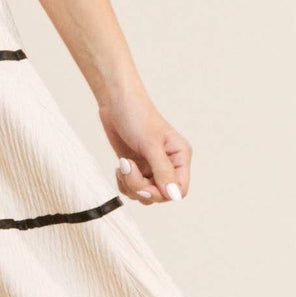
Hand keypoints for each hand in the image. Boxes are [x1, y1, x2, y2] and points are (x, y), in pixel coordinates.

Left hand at [98, 90, 192, 204]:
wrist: (115, 101)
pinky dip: (124, 182)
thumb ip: (163, 171)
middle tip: (129, 169)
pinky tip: (120, 167)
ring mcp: (152, 167)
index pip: (179, 190)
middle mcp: (169, 164)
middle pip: (160, 195)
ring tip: (124, 165)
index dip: (162, 193)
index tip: (145, 184)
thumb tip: (174, 195)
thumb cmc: (137, 115)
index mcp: (180, 156)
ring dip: (131, 185)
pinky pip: (133, 188)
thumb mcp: (151, 144)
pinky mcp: (137, 168)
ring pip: (145, 194)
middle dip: (141, 187)